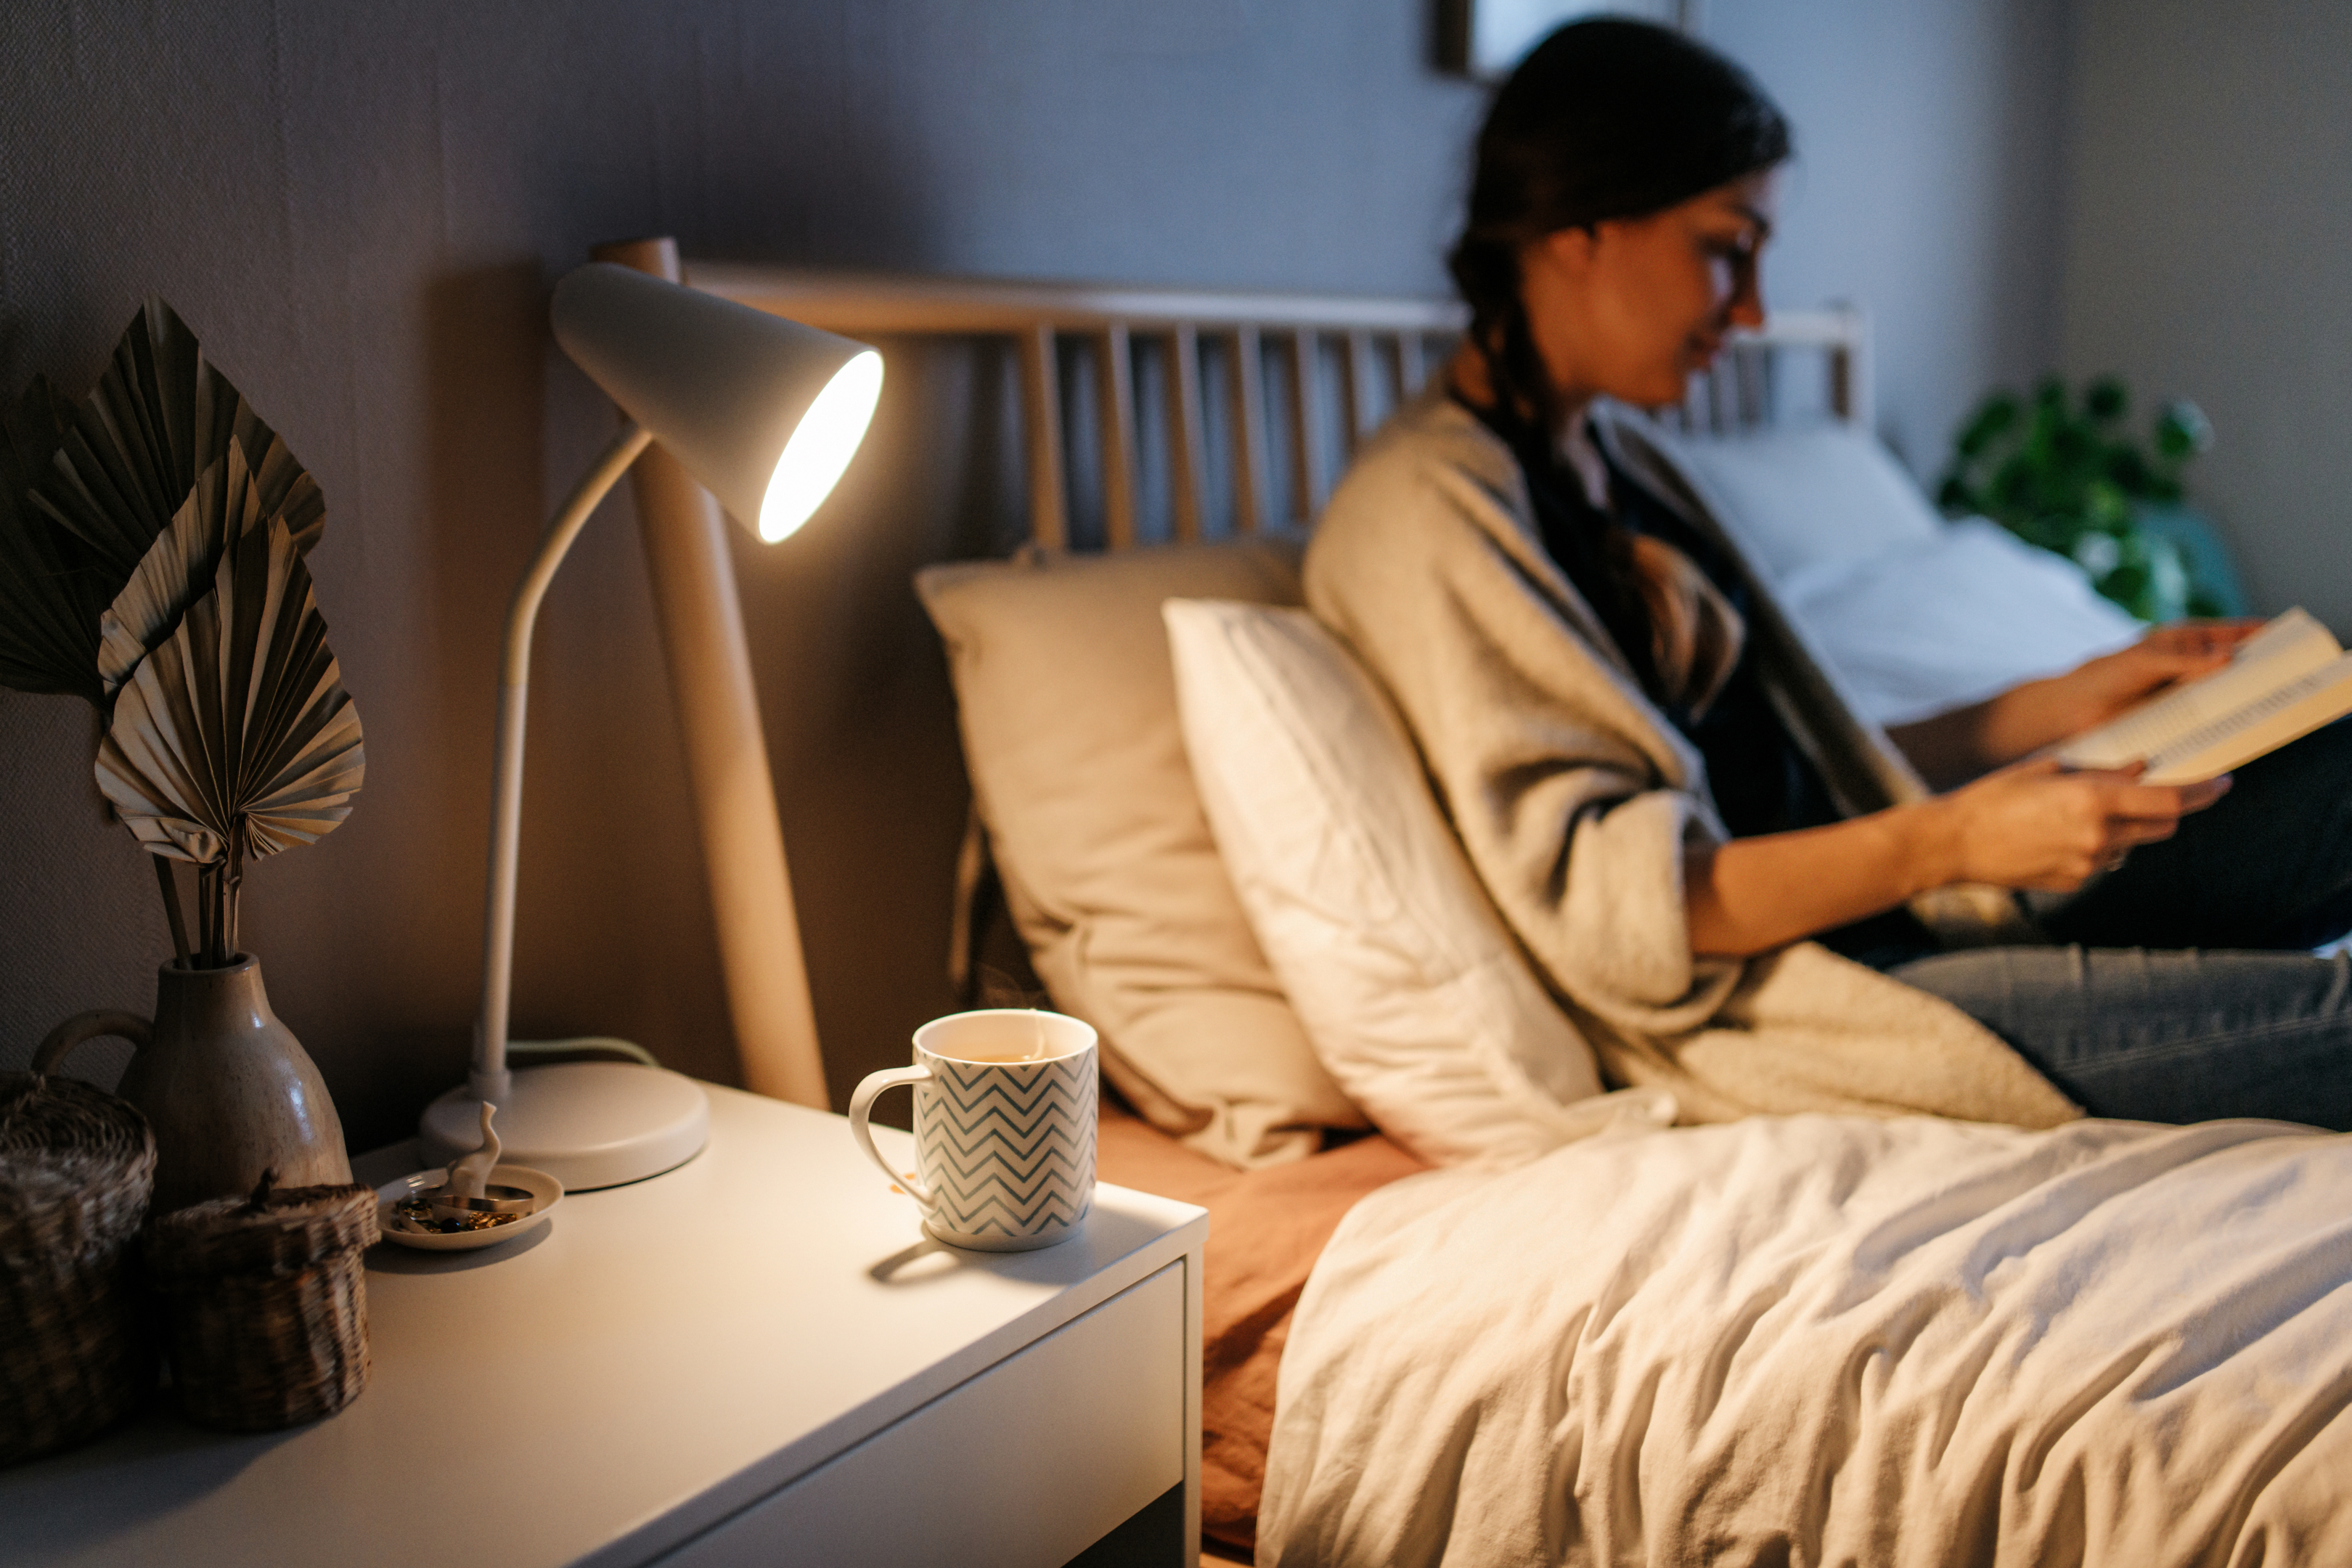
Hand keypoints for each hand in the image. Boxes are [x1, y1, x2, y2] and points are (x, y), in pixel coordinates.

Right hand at [1927, 757, 2231, 891]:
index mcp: (2093, 799)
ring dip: (2126, 828)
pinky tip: (2057, 836)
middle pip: (2163, 826)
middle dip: (2166, 809)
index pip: (2170, 800)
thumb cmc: (1994, 796)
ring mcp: (2089, 863)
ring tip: (2078, 815)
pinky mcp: (2075, 881)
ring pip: (2132, 844)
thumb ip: (2100, 771)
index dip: (2203, 791)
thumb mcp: (2047, 768)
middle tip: (2149, 794)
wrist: (1954, 844)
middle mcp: (2099, 834)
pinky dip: (2097, 845)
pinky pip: (2104, 860)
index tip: (2224, 783)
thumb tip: (2140, 770)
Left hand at [2050, 620, 2264, 738]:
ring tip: (2267, 704)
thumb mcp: (2147, 661)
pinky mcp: (2175, 720)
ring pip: (2221, 694)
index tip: (2284, 637)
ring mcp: (2183, 693)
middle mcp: (2187, 666)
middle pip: (2231, 665)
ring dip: (2241, 699)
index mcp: (2182, 642)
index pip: (2228, 633)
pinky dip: (2221, 723)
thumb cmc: (2106, 675)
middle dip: (2255, 670)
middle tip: (2284, 677)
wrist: (2072, 711)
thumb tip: (2228, 657)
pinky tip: (2238, 730)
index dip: (2256, 633)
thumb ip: (2185, 660)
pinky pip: (2206, 720)